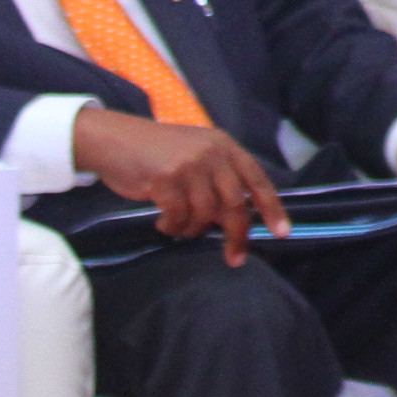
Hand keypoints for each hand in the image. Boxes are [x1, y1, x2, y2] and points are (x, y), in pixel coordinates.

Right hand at [72, 107, 290, 267]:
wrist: (114, 139)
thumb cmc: (156, 152)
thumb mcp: (195, 154)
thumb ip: (218, 179)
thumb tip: (237, 218)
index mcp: (225, 145)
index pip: (257, 179)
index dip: (272, 208)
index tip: (282, 233)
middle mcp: (212, 153)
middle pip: (236, 203)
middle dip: (238, 234)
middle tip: (235, 257)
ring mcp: (190, 165)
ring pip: (205, 214)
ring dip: (193, 230)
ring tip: (179, 227)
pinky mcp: (166, 179)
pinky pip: (179, 217)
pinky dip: (173, 227)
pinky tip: (163, 223)